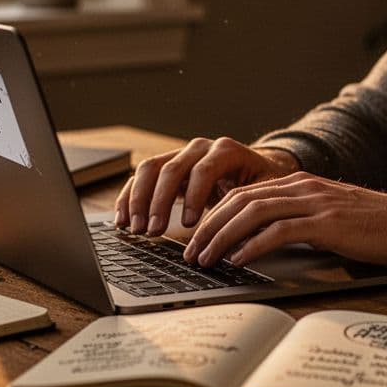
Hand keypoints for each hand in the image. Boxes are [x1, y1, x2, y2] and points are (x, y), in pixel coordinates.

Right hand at [114, 137, 299, 235]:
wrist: (255, 169)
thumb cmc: (261, 184)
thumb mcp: (263, 193)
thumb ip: (250, 208)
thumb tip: (239, 238)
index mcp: (226, 151)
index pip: (204, 169)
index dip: (194, 196)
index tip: (188, 224)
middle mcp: (199, 148)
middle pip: (171, 168)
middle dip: (159, 202)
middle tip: (153, 231)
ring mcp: (180, 154)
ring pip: (151, 169)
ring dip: (139, 200)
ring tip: (136, 229)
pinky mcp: (166, 166)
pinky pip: (141, 177)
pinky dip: (129, 197)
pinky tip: (122, 219)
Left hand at [182, 172, 386, 267]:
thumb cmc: (373, 227)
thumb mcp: (327, 217)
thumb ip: (296, 221)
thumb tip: (260, 243)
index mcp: (298, 184)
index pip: (242, 193)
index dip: (213, 214)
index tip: (196, 237)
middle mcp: (301, 187)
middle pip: (239, 200)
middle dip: (208, 226)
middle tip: (190, 251)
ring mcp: (313, 202)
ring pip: (252, 212)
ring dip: (222, 237)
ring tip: (205, 259)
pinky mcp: (326, 222)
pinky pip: (280, 231)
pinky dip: (254, 245)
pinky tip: (239, 260)